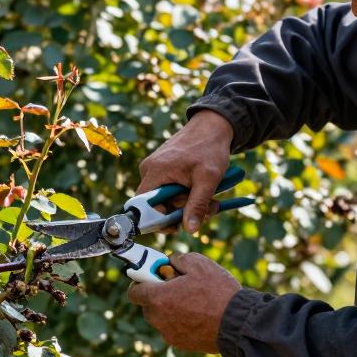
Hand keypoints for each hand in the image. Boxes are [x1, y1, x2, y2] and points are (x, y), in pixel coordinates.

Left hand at [128, 252, 240, 353]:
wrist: (237, 323)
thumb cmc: (218, 292)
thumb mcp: (198, 263)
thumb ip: (176, 259)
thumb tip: (169, 263)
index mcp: (157, 298)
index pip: (133, 292)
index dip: (142, 281)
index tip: (154, 276)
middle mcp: (158, 319)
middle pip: (148, 305)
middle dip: (159, 295)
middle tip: (179, 287)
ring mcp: (168, 334)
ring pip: (161, 318)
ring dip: (170, 309)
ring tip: (193, 302)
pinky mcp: (180, 344)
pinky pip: (173, 329)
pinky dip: (180, 322)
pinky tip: (199, 316)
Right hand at [138, 110, 233, 233]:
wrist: (213, 126)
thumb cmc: (210, 148)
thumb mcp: (207, 179)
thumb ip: (197, 205)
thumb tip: (190, 230)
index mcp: (154, 171)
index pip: (143, 206)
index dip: (158, 220)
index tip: (178, 226)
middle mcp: (149, 170)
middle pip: (158, 205)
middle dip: (183, 212)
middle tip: (209, 209)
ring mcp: (156, 169)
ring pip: (167, 199)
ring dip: (188, 204)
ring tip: (211, 199)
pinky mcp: (164, 169)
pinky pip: (170, 190)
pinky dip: (187, 194)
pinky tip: (202, 190)